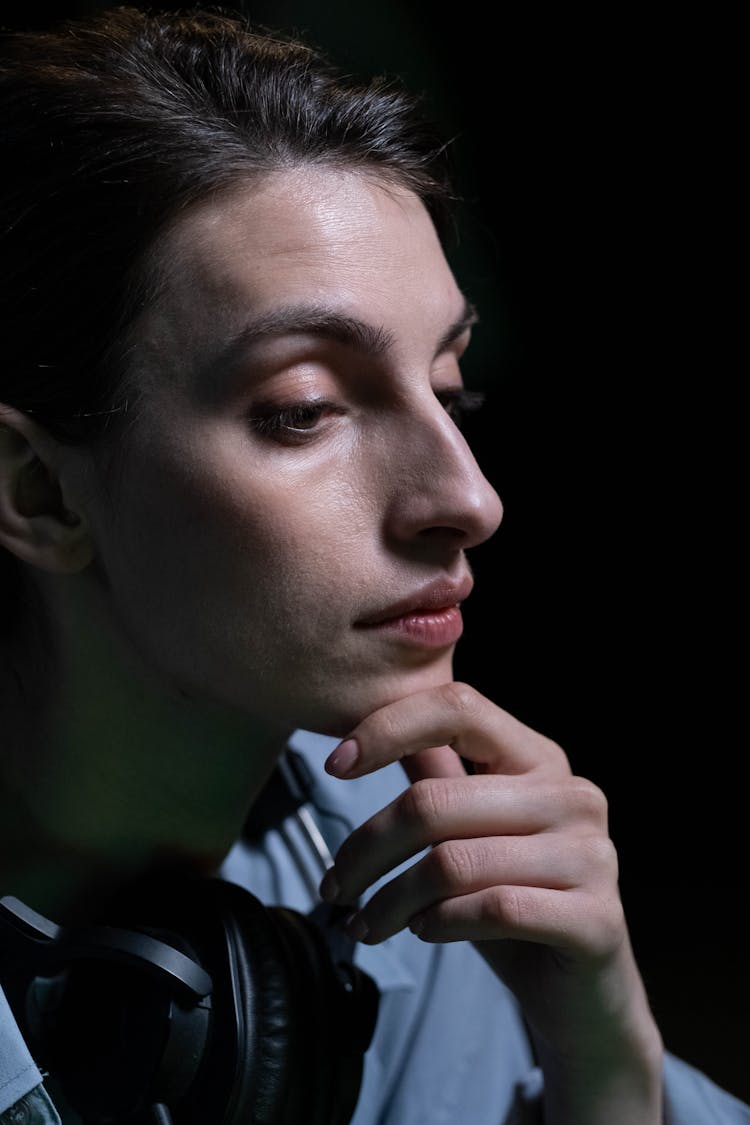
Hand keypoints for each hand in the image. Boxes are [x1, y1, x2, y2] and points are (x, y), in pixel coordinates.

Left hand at [320, 682, 662, 1124]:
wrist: (581, 994)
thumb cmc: (515, 902)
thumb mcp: (470, 832)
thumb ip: (436, 779)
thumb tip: (369, 732)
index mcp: (540, 758)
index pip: (458, 708)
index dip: (388, 728)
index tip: (335, 765)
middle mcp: (572, 796)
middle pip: (436, 801)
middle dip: (366, 848)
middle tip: (334, 886)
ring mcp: (591, 856)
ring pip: (452, 862)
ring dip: (391, 900)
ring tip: (368, 924)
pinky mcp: (596, 918)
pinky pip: (493, 909)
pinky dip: (440, 923)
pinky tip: (424, 932)